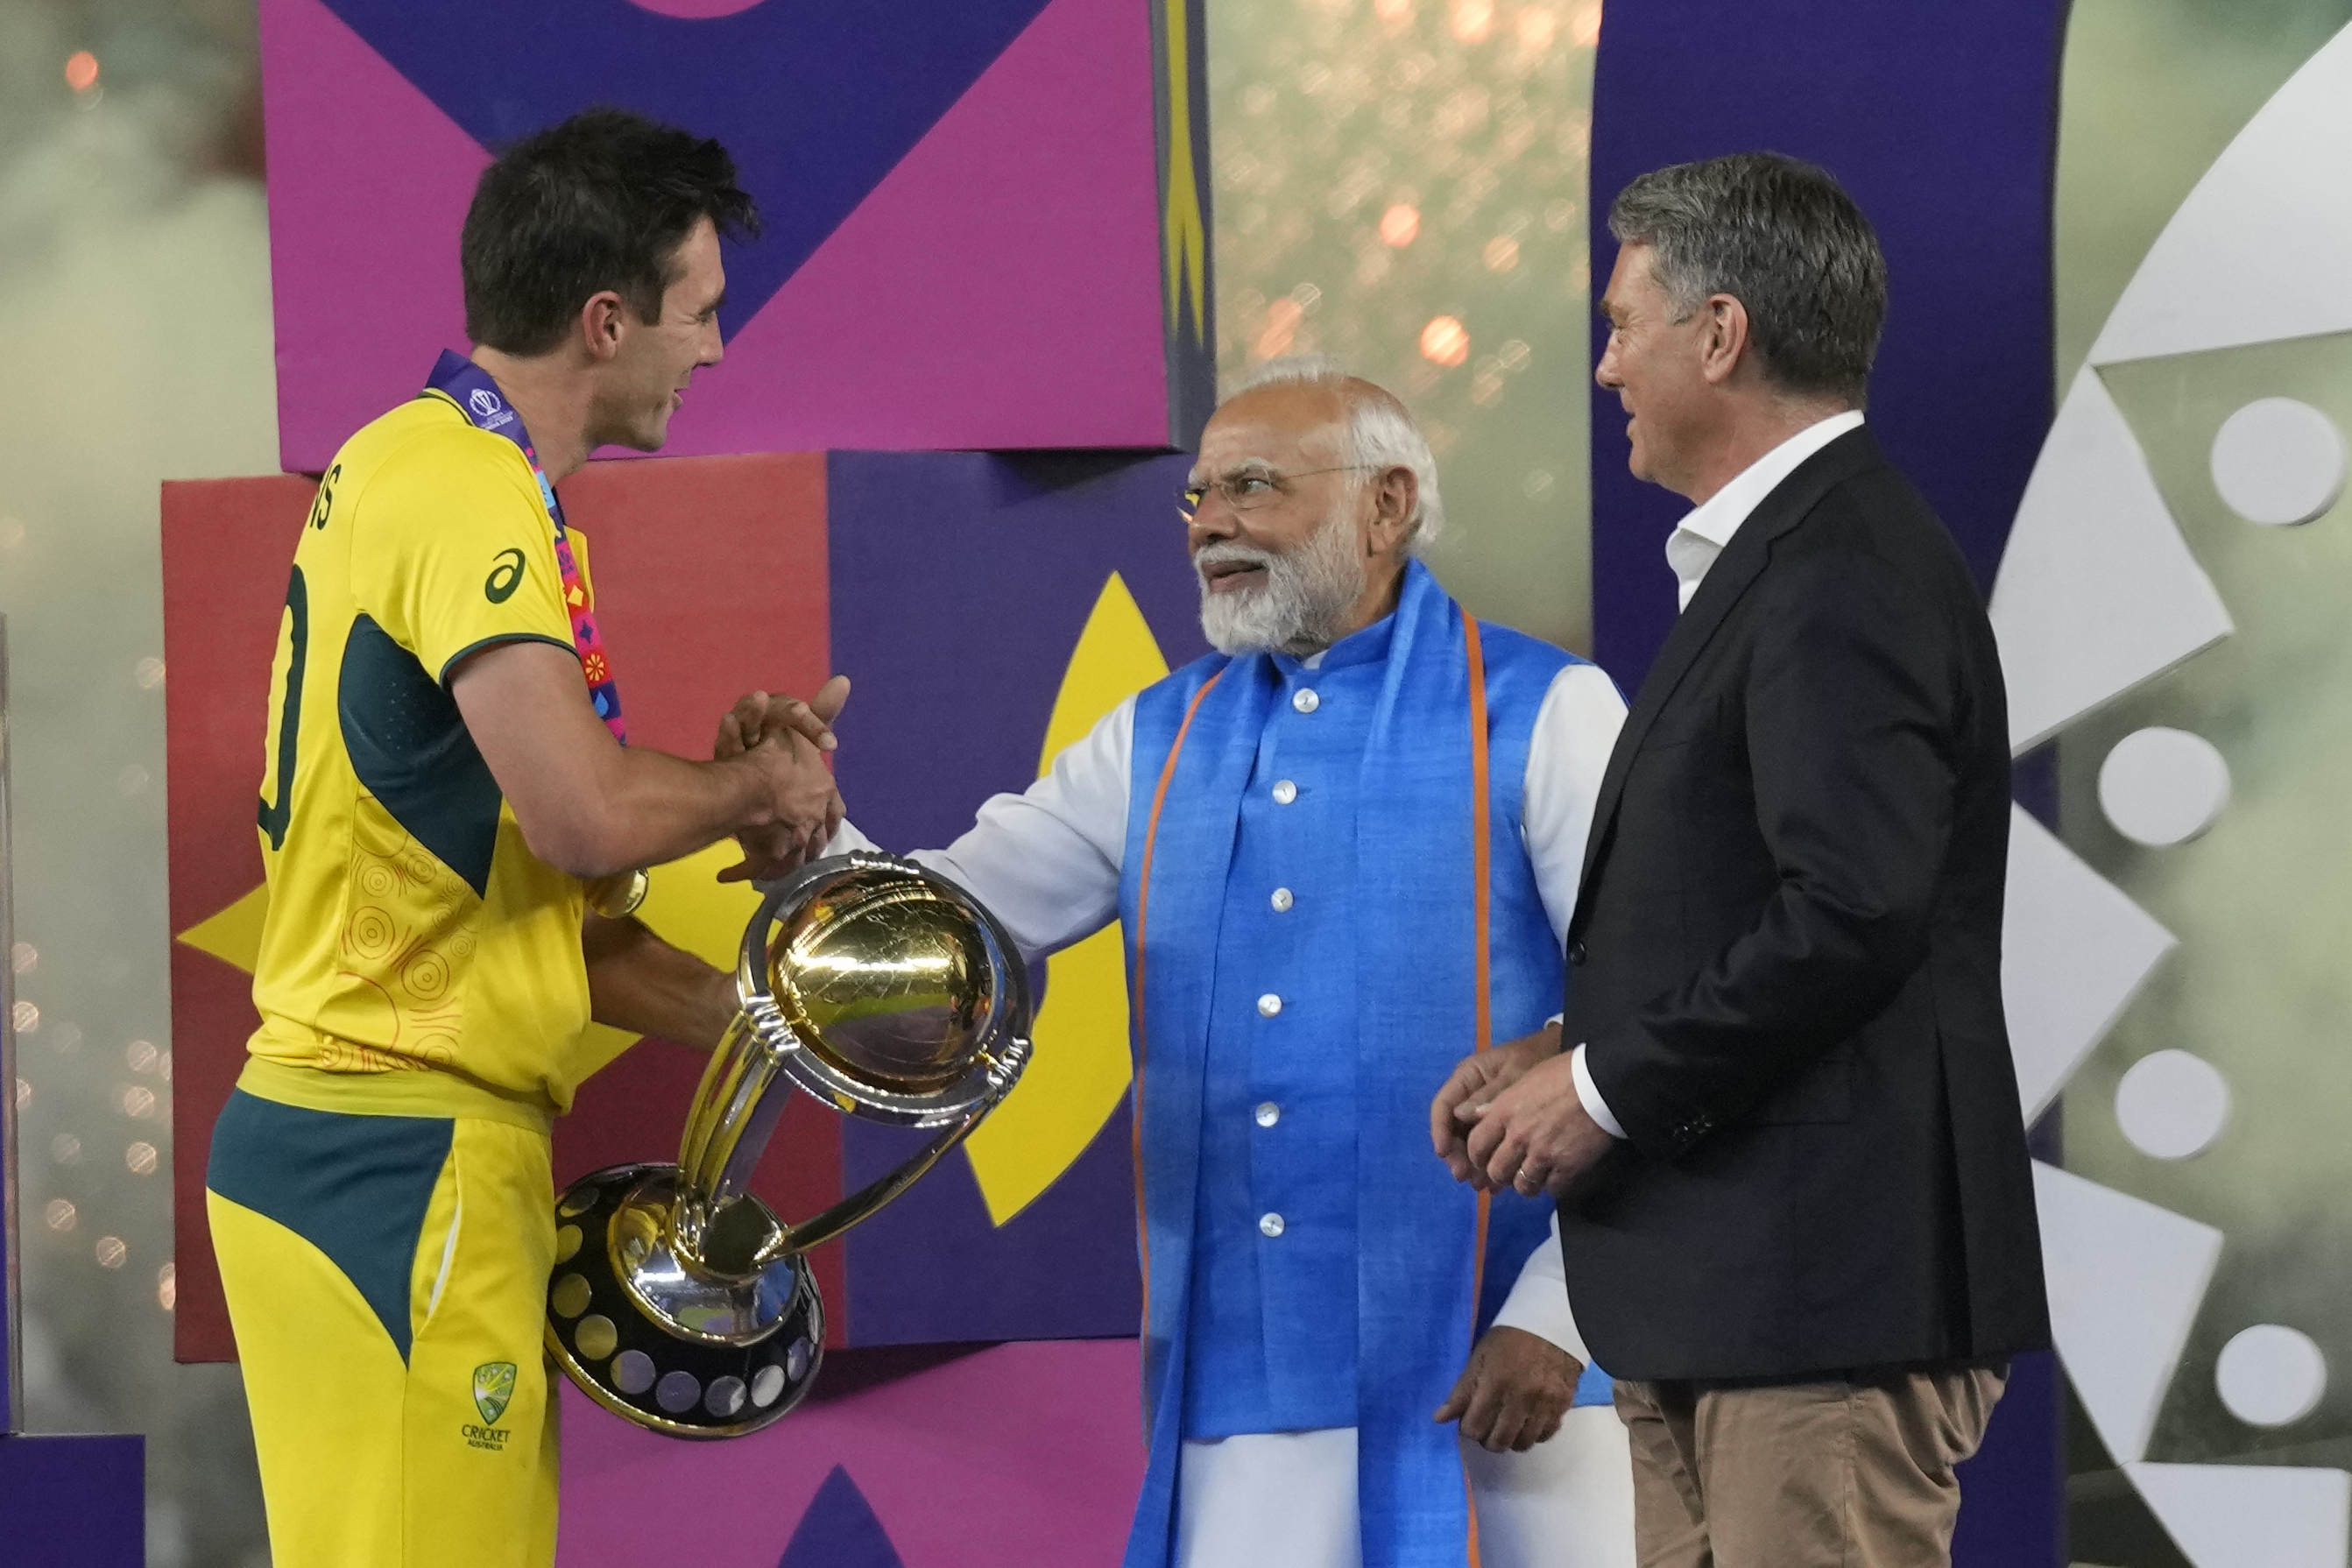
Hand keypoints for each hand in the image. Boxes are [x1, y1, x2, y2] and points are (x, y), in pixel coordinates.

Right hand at [715, 678, 850, 882]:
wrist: (750, 787)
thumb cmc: (774, 755)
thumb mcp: (799, 724)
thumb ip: (823, 709)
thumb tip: (846, 680)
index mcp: (823, 793)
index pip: (834, 811)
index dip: (829, 818)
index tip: (827, 826)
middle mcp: (813, 821)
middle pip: (816, 840)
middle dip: (811, 846)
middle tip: (802, 852)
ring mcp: (793, 842)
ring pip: (793, 860)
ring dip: (786, 864)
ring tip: (777, 868)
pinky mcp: (769, 855)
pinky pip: (758, 869)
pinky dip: (745, 872)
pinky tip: (731, 875)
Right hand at [1431, 1025, 1560, 1183]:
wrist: (1565, 1060)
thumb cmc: (1536, 1059)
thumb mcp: (1513, 1073)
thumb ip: (1489, 1095)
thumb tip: (1460, 1115)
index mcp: (1467, 1077)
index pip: (1443, 1106)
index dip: (1439, 1130)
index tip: (1444, 1153)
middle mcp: (1469, 1095)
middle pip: (1453, 1129)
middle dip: (1458, 1155)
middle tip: (1466, 1177)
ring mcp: (1483, 1111)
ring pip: (1469, 1141)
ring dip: (1473, 1164)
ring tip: (1482, 1185)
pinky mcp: (1498, 1124)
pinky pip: (1488, 1145)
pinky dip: (1489, 1163)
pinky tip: (1496, 1183)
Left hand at [1435, 1326, 1583, 1452]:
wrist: (1551, 1324)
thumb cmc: (1510, 1338)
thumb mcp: (1479, 1358)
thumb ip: (1461, 1391)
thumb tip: (1439, 1418)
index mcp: (1495, 1383)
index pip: (1474, 1428)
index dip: (1468, 1427)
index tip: (1470, 1419)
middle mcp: (1521, 1398)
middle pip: (1499, 1441)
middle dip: (1488, 1438)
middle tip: (1487, 1426)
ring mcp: (1544, 1404)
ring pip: (1523, 1443)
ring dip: (1511, 1439)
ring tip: (1507, 1425)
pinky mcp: (1563, 1405)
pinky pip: (1546, 1435)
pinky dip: (1534, 1434)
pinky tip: (1528, 1422)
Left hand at [1461, 1048, 1615, 1198]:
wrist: (1602, 1083)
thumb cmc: (1564, 1073)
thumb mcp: (1525, 1080)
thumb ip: (1499, 1102)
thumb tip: (1477, 1115)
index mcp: (1504, 1113)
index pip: (1476, 1145)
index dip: (1477, 1156)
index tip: (1484, 1159)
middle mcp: (1518, 1137)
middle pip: (1496, 1171)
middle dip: (1501, 1174)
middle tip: (1510, 1172)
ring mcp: (1543, 1155)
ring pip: (1523, 1185)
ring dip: (1526, 1184)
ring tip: (1534, 1178)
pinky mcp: (1567, 1167)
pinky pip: (1552, 1189)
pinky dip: (1553, 1186)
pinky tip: (1557, 1178)